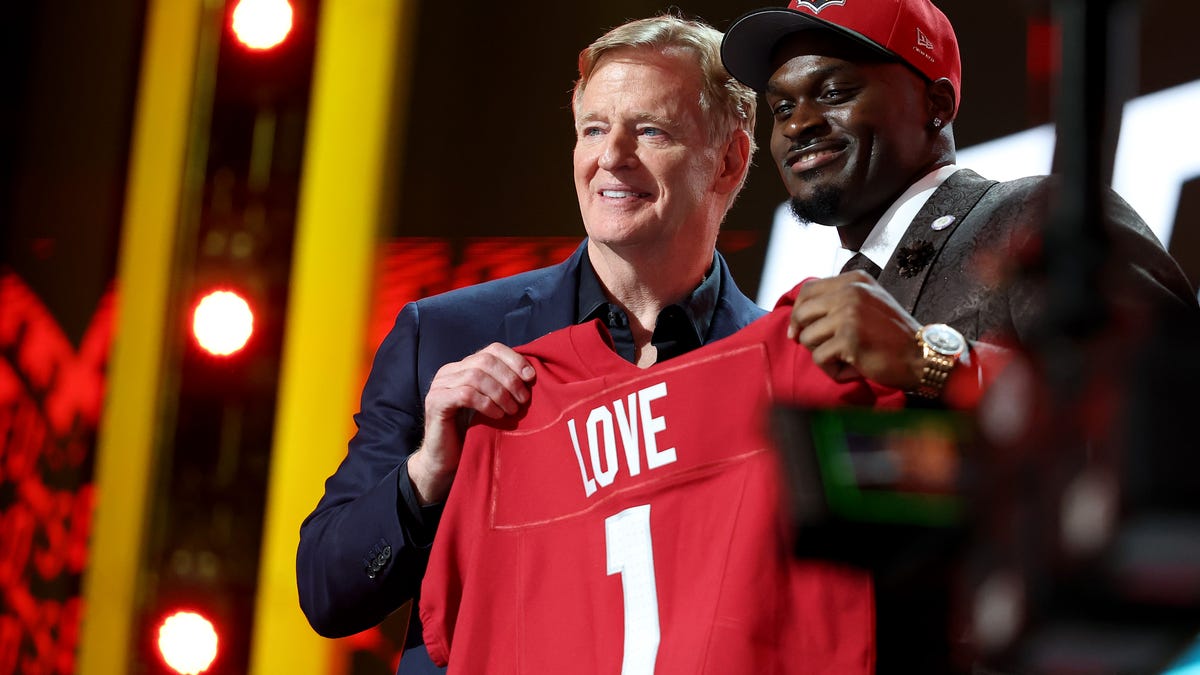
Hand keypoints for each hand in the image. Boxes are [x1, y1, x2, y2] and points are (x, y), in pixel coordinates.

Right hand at [408, 343, 535, 503]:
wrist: (446, 462)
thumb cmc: (472, 433)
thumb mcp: (491, 404)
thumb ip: (503, 386)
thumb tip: (532, 375)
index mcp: (463, 366)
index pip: (492, 349)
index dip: (514, 360)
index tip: (531, 377)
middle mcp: (449, 371)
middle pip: (485, 360)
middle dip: (510, 379)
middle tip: (524, 400)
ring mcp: (439, 385)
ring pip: (476, 376)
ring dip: (501, 393)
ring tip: (512, 411)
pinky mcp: (436, 402)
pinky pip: (466, 394)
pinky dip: (487, 403)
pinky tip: (497, 416)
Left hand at [787, 271, 924, 389]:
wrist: (922, 356)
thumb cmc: (893, 335)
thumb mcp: (869, 303)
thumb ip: (840, 300)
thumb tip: (800, 314)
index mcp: (855, 280)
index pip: (808, 290)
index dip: (798, 312)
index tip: (797, 330)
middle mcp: (850, 291)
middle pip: (802, 313)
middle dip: (805, 335)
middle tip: (822, 349)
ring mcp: (848, 313)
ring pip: (807, 338)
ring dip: (822, 354)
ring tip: (846, 358)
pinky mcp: (848, 338)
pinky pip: (819, 358)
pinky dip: (832, 370)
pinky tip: (853, 368)